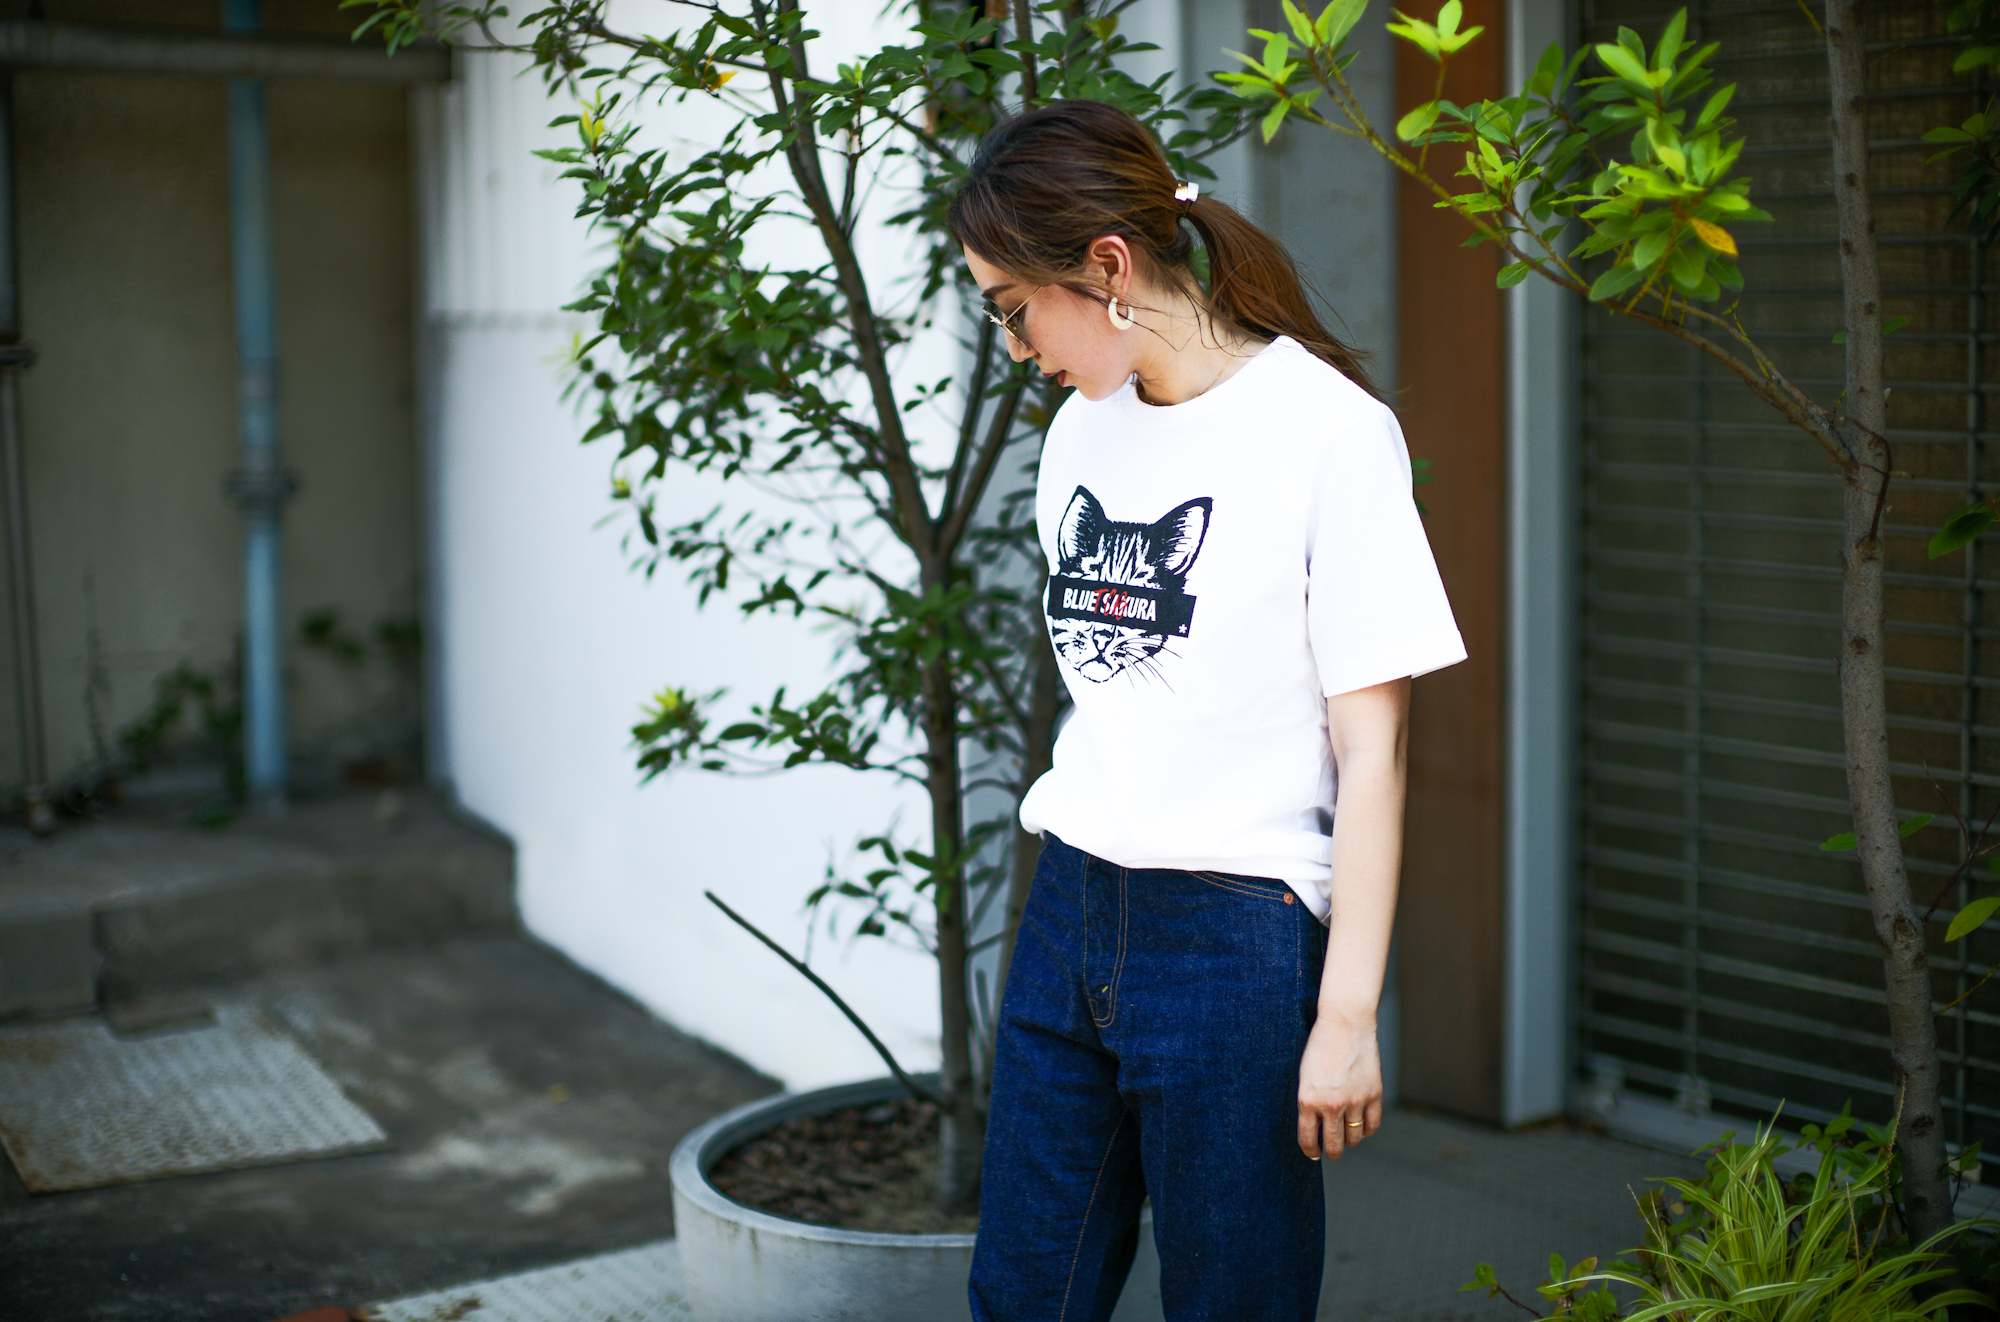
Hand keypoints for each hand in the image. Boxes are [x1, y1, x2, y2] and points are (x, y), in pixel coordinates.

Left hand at [1297, 1013, 1382, 1159]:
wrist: (1344, 1023)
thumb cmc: (1320, 1047)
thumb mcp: (1305, 1076)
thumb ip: (1309, 1103)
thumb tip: (1315, 1129)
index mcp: (1308, 1100)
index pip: (1308, 1139)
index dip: (1310, 1151)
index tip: (1313, 1154)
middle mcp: (1331, 1104)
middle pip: (1334, 1145)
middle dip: (1331, 1151)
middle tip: (1331, 1151)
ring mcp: (1355, 1100)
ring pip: (1355, 1137)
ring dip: (1350, 1138)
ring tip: (1346, 1131)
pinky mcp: (1374, 1094)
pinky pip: (1372, 1125)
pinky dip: (1367, 1128)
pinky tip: (1361, 1123)